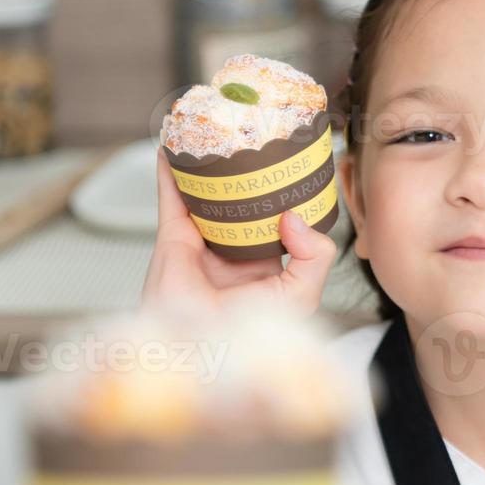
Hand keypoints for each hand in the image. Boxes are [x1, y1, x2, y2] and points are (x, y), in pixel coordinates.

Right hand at [141, 148, 337, 316]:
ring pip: (206, 195)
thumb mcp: (303, 294)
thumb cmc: (253, 334)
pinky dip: (169, 172)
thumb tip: (292, 215)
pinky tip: (172, 148)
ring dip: (207, 167)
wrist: (203, 351)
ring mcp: (202, 242)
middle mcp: (234, 250)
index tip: (297, 165)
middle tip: (257, 139)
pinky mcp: (173, 239)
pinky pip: (171, 198)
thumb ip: (316, 254)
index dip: (287, 194)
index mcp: (267, 263)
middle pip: (241, 201)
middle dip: (247, 174)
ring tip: (217, 134)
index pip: (280, 219)